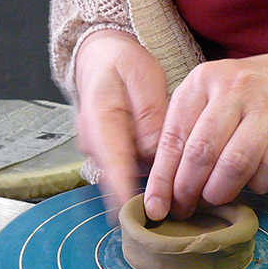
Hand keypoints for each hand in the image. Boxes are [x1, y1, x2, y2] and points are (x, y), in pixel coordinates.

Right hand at [75, 29, 168, 211]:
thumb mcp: (143, 76)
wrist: (100, 57)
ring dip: (145, 185)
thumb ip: (150, 114)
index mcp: (100, 118)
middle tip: (172, 208)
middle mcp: (92, 141)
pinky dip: (143, 175)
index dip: (122, 190)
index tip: (131, 212)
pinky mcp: (106, 155)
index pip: (112, 161)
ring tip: (175, 189)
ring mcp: (96, 151)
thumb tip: (155, 151)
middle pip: (117, 177)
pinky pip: (125, 170)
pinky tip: (165, 175)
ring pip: (123, 176)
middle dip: (141, 194)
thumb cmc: (123, 64)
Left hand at [144, 53, 267, 219]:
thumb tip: (157, 190)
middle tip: (184, 208)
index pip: (173, 137)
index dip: (162, 179)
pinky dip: (257, 185)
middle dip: (188, 189)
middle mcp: (235, 88)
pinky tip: (251, 181)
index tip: (155, 208)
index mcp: (202, 81)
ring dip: (219, 191)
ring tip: (214, 197)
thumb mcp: (206, 101)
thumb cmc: (241, 100)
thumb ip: (181, 135)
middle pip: (202, 153)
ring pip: (235, 164)